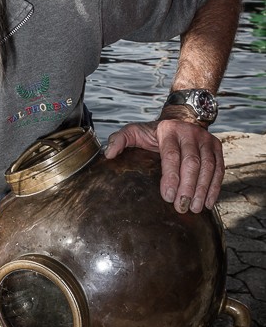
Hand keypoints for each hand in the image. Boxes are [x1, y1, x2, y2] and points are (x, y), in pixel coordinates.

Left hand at [104, 118, 224, 212]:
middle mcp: (190, 133)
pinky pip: (219, 169)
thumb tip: (108, 154)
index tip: (167, 196)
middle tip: (181, 207)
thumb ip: (120, 140)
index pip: (171, 155)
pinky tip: (208, 203)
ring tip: (194, 208)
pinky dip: (215, 186)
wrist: (182, 118)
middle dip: (187, 187)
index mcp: (169, 131)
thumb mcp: (134, 131)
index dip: (170, 177)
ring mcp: (206, 140)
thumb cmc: (154, 132)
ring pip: (208, 167)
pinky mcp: (217, 148)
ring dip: (202, 189)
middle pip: (192, 163)